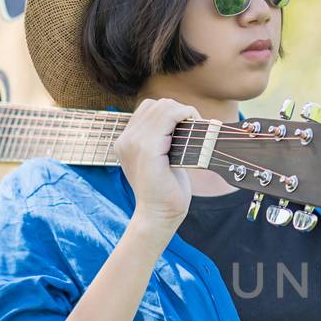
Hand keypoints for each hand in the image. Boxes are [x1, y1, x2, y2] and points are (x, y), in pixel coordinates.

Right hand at [112, 97, 202, 229]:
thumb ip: (161, 141)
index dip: (170, 112)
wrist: (158, 215)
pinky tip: (194, 126)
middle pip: (156, 105)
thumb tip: (182, 122)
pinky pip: (168, 117)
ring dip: (184, 112)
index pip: (147, 109)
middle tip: (195, 127)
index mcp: (126, 141)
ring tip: (195, 127)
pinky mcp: (147, 149)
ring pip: (163, 107)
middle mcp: (125, 139)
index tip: (186, 126)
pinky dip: (185, 116)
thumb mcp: (159, 161)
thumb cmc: (165, 191)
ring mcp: (134, 142)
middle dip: (179, 110)